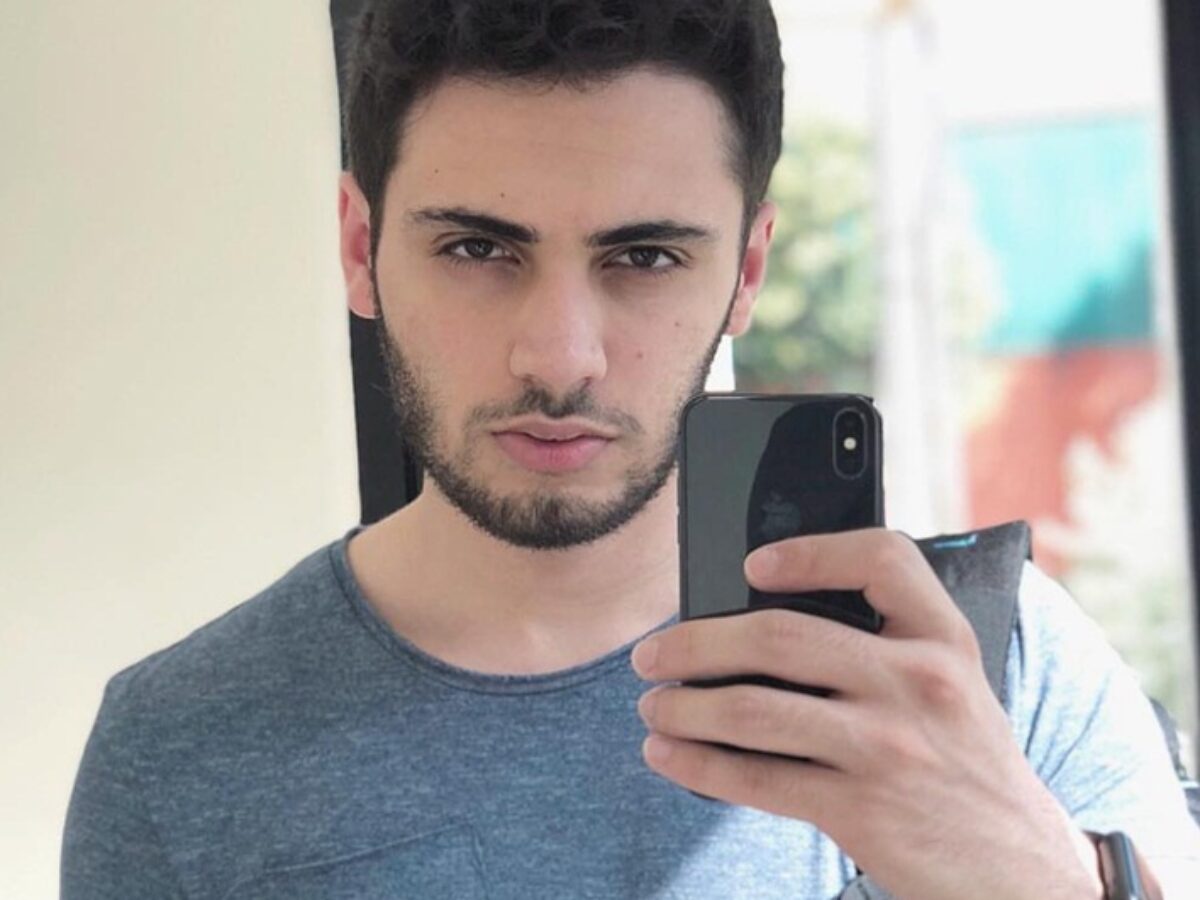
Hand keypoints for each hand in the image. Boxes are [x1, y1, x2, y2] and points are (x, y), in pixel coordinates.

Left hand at [631, 529, 1103, 899]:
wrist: (1021, 873)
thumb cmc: (965, 765)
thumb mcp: (953, 689)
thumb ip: (886, 647)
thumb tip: (755, 624)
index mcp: (944, 639)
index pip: (883, 558)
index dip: (810, 551)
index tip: (751, 564)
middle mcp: (919, 683)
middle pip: (779, 636)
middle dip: (696, 642)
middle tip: (651, 653)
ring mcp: (888, 748)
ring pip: (753, 710)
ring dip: (684, 706)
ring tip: (652, 705)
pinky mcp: (861, 811)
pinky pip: (756, 779)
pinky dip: (698, 764)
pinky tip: (669, 754)